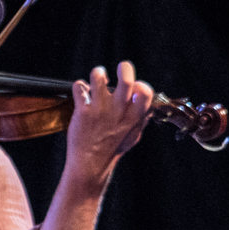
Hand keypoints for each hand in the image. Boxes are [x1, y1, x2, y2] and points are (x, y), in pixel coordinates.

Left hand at [63, 61, 154, 188]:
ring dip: (98, 73)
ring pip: (98, 78)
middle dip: (125, 68)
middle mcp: (119, 110)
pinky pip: (79, 88)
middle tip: (121, 67)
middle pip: (126, 80)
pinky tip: (81, 90)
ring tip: (98, 75)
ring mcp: (100, 109)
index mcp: (134, 115)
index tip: (136, 86)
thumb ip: (141, 119)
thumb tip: (149, 107)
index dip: (142, 84)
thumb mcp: (134, 135)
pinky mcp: (83, 111)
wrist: (91, 162)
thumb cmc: (113, 148)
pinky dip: (79, 85)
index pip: (145, 92)